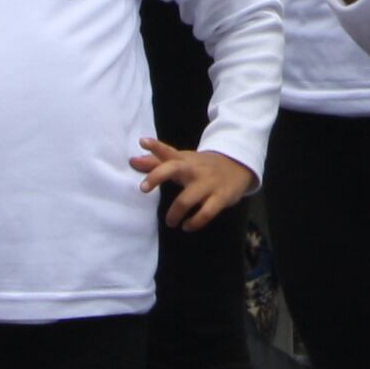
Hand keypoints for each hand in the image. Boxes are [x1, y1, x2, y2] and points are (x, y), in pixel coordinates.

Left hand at [135, 139, 254, 230]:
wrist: (237, 165)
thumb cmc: (202, 166)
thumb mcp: (182, 161)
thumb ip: (157, 162)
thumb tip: (132, 161)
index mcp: (184, 160)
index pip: (167, 152)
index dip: (155, 147)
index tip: (142, 142)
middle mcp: (194, 169)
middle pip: (174, 168)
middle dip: (157, 176)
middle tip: (143, 189)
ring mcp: (208, 183)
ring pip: (187, 198)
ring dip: (175, 213)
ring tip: (171, 222)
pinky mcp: (221, 197)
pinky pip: (206, 213)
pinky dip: (194, 222)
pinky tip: (187, 226)